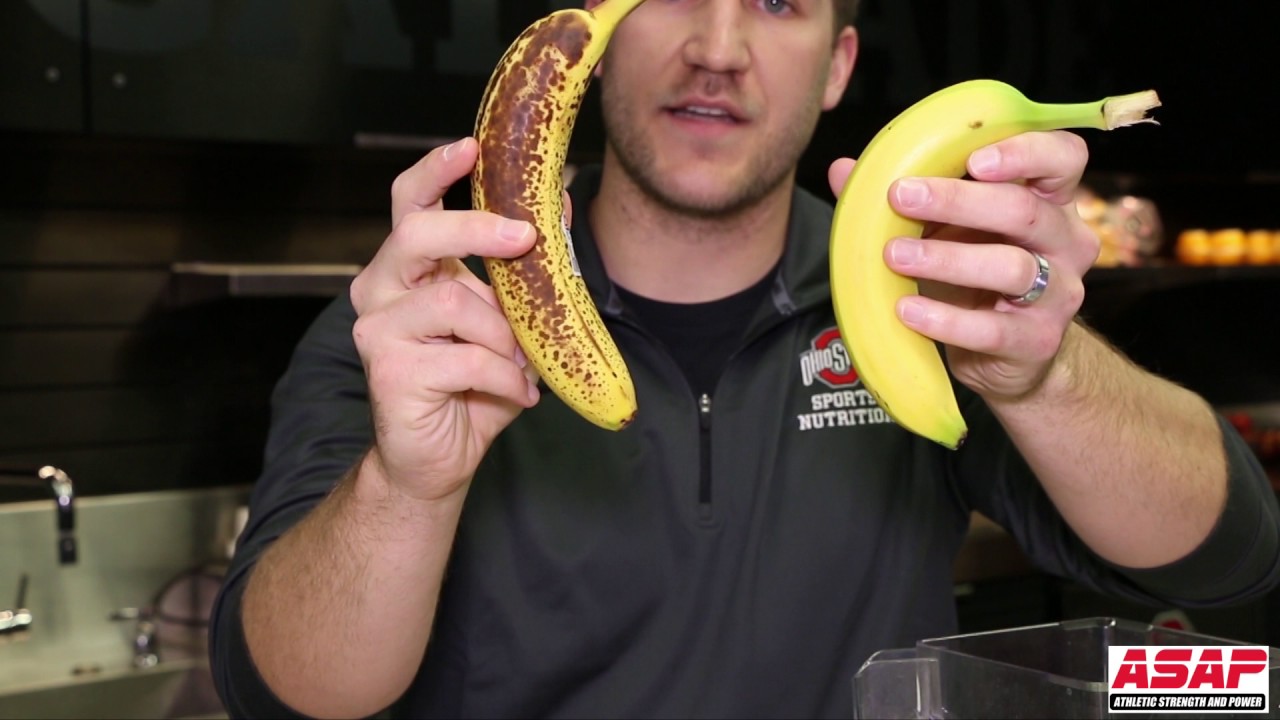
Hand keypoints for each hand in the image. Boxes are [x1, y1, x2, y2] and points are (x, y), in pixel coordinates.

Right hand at [349, 137, 540, 501]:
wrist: (439, 460)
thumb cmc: (472, 386)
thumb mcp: (508, 321)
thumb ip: (524, 269)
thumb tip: (558, 200)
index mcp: (408, 268)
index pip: (410, 203)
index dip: (436, 171)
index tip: (472, 148)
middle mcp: (382, 290)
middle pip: (418, 234)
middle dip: (476, 230)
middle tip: (526, 237)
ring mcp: (378, 330)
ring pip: (454, 303)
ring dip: (505, 337)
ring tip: (521, 367)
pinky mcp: (388, 371)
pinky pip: (465, 357)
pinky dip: (504, 377)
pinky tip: (516, 395)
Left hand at [829, 130, 1098, 401]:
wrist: (1005, 353)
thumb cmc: (976, 274)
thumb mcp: (944, 228)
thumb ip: (903, 197)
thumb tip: (842, 170)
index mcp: (1049, 199)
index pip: (1063, 157)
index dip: (1025, 151)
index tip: (973, 158)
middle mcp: (1066, 241)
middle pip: (1024, 209)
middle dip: (958, 200)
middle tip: (900, 197)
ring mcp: (1059, 293)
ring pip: (1011, 267)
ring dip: (947, 259)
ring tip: (894, 256)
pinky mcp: (1037, 340)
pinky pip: (993, 329)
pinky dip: (946, 320)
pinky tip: (908, 310)